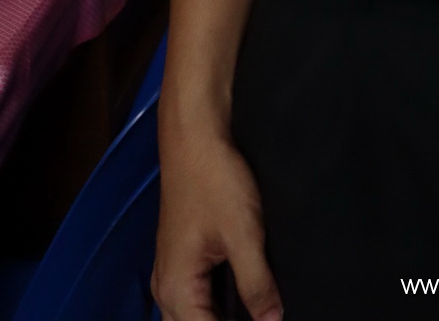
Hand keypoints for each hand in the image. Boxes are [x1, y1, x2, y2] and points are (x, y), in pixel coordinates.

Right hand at [153, 128, 282, 320]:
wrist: (195, 136)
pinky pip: (196, 296)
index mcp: (176, 289)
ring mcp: (171, 271)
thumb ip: (257, 283)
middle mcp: (166, 287)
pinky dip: (217, 302)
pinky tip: (242, 296)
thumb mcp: (243, 234)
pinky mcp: (182, 256)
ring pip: (194, 315)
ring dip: (221, 316)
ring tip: (256, 309)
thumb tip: (272, 320)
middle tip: (262, 315)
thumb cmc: (213, 178)